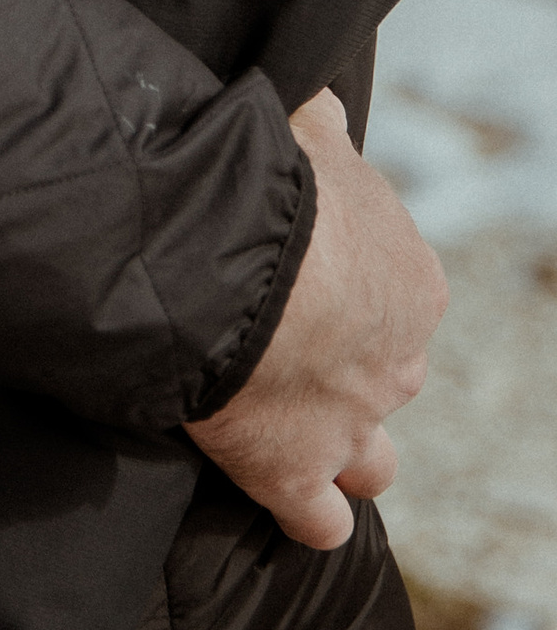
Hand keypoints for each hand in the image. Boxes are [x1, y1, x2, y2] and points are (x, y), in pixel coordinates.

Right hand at [183, 90, 444, 548]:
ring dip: (342, 451)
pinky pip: (320, 522)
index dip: (350, 290)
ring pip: (373, 463)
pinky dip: (306, 515)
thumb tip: (319, 108)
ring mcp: (351, 425)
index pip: (397, 295)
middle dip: (347, 368)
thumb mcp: (306, 132)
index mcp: (410, 281)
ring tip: (292, 428)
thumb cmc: (263, 182)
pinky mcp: (295, 474)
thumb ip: (321, 130)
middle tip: (287, 346)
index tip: (303, 278)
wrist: (220, 257)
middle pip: (387, 377)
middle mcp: (396, 362)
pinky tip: (280, 497)